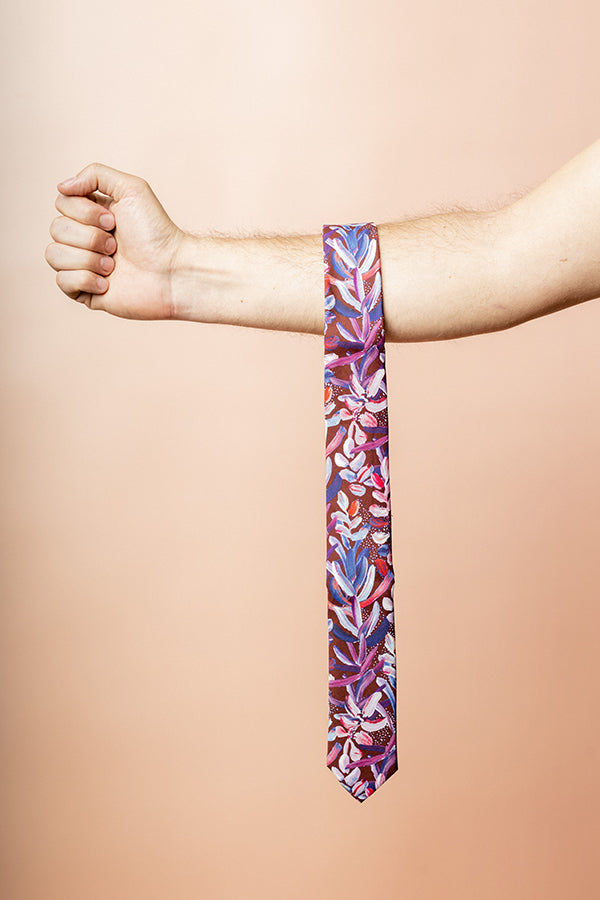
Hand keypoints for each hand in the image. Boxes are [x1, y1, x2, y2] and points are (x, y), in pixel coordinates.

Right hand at [45, 162, 185, 318]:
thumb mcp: (131, 188)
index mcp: (91, 215)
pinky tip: (108, 285)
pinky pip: (61, 281)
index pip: (61, 204)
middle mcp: (84, 239)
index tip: (113, 221)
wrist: (171, 272)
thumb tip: (61, 187)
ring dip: (87, 259)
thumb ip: (95, 174)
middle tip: (117, 245)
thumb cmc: (156, 232)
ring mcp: (83, 266)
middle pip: (56, 228)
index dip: (84, 212)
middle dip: (90, 237)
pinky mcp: (84, 292)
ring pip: (54, 254)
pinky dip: (85, 280)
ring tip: (113, 265)